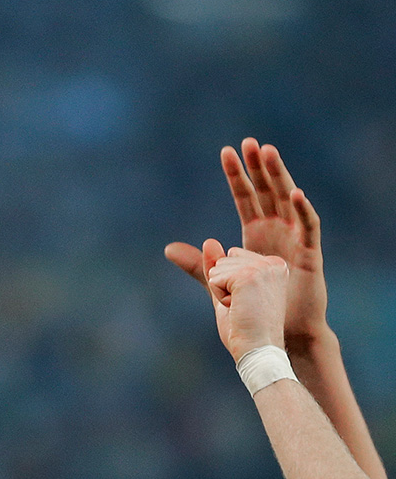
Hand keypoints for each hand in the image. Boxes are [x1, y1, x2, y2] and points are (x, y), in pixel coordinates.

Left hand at [165, 138, 327, 344]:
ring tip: (269, 152)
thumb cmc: (254, 309)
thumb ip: (200, 265)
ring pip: (287, 201)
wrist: (282, 336)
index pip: (244, 196)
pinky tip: (295, 192)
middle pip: (267, 191)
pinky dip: (303, 209)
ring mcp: (294, 241)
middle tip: (250, 142)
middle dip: (259, 166)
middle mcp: (275, 232)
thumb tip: (168, 249)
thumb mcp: (221, 282)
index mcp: (254, 234)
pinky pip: (308, 227)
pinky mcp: (309, 256)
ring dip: (280, 176)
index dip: (237, 175)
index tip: (226, 151)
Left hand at [204, 240, 289, 360]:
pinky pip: (214, 278)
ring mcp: (261, 268)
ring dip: (222, 291)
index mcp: (274, 265)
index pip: (232, 256)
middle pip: (223, 259)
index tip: (249, 302)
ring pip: (217, 267)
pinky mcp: (248, 276)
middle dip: (225, 285)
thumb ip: (218, 266)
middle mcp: (272, 262)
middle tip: (246, 307)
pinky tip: (238, 309)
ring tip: (244, 309)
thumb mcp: (229, 292)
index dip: (231, 282)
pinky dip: (219, 296)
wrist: (258, 351)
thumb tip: (209, 241)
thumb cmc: (246, 328)